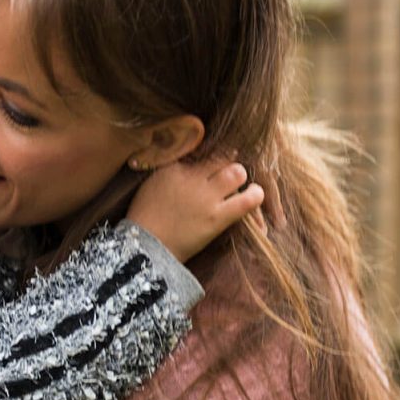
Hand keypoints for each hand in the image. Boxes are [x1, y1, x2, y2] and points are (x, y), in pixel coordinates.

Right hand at [127, 158, 264, 262]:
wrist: (143, 247)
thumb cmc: (144, 218)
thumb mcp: (151, 184)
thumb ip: (169, 170)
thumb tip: (188, 161)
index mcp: (173, 168)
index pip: (202, 151)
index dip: (209, 158)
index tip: (210, 164)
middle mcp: (191, 178)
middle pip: (221, 158)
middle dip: (226, 163)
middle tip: (226, 174)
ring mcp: (206, 197)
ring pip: (237, 173)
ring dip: (240, 176)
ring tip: (240, 183)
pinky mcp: (217, 217)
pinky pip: (247, 200)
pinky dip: (255, 195)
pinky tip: (255, 194)